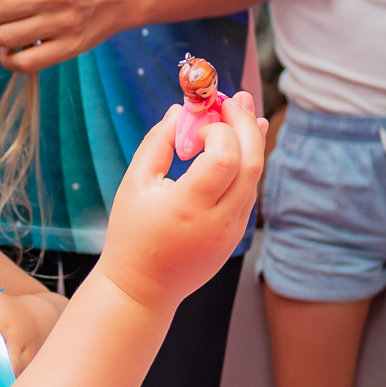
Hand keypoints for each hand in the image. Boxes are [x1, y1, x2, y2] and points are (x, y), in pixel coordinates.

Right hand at [99, 93, 265, 310]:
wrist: (143, 288)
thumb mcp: (134, 185)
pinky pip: (246, 192)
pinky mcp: (235, 236)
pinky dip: (245, 164)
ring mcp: (231, 231)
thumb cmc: (132, 234)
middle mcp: (218, 220)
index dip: (218, 130)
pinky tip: (239, 144)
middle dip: (245, 124)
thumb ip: (157, 143)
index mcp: (188, 206)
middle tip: (235, 98)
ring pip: (253, 177)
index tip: (197, 125)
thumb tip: (180, 110)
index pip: (224, 157)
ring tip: (241, 110)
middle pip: (251, 162)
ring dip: (250, 141)